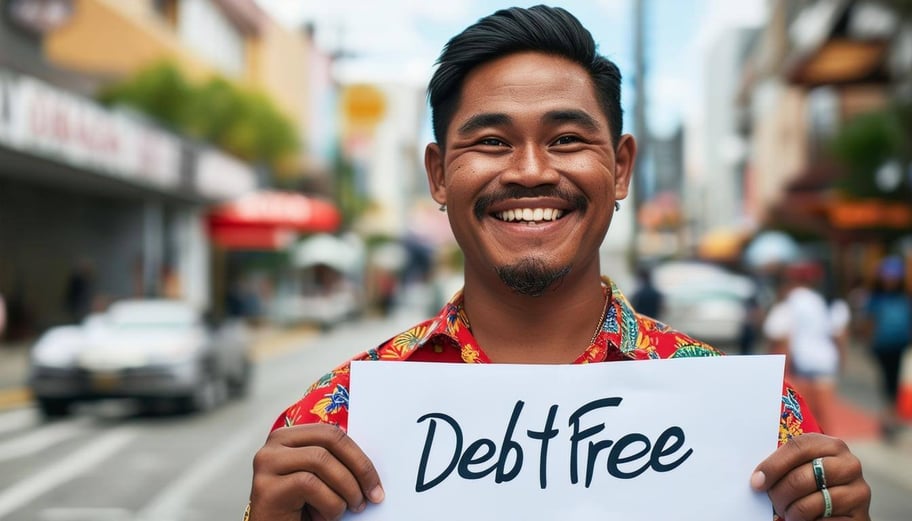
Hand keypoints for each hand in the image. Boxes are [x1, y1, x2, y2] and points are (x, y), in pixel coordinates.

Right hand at [250, 424, 383, 520]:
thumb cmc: (301, 512)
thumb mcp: (322, 482)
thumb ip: (335, 464)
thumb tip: (369, 464)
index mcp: (288, 439)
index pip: (332, 433)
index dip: (359, 456)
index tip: (376, 483)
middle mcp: (273, 446)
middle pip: (328, 439)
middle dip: (359, 467)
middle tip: (373, 495)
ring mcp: (266, 465)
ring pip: (320, 460)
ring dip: (346, 489)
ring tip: (350, 509)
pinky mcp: (266, 488)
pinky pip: (309, 484)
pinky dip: (329, 504)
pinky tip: (325, 518)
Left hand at [751, 432, 869, 519]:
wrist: (843, 510)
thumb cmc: (813, 484)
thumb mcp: (804, 467)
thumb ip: (787, 464)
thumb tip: (757, 478)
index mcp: (832, 445)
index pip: (798, 447)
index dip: (773, 465)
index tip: (757, 481)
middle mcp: (850, 465)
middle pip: (802, 477)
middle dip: (779, 493)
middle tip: (773, 502)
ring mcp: (859, 492)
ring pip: (810, 504)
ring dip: (791, 512)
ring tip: (788, 512)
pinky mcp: (860, 517)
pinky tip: (806, 520)